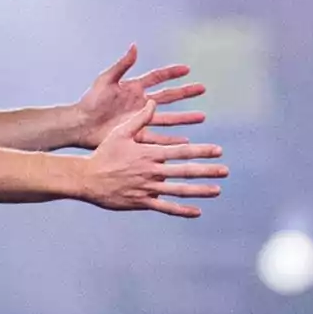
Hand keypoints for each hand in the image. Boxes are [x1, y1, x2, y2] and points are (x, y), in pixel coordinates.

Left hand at [75, 44, 205, 149]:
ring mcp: (141, 119)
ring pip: (168, 118)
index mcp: (134, 88)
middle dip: (185, 93)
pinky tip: (185, 140)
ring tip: (201, 117)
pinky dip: (172, 139)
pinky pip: (158, 137)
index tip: (187, 69)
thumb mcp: (106, 80)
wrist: (81, 124)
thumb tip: (135, 46)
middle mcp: (141, 103)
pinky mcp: (137, 134)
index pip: (157, 77)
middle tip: (202, 88)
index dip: (172, 72)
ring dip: (184, 117)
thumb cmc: (90, 101)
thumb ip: (122, 65)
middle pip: (168, 97)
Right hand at [85, 100, 227, 217]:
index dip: (201, 151)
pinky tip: (197, 211)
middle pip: (184, 171)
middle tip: (225, 170)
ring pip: (178, 191)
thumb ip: (140, 119)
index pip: (181, 151)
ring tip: (217, 190)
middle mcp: (152, 171)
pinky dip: (182, 210)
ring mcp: (148, 188)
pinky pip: (165, 207)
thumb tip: (153, 102)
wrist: (87, 178)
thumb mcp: (121, 132)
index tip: (218, 150)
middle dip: (207, 170)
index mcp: (150, 153)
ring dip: (200, 191)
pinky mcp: (142, 202)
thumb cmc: (104, 153)